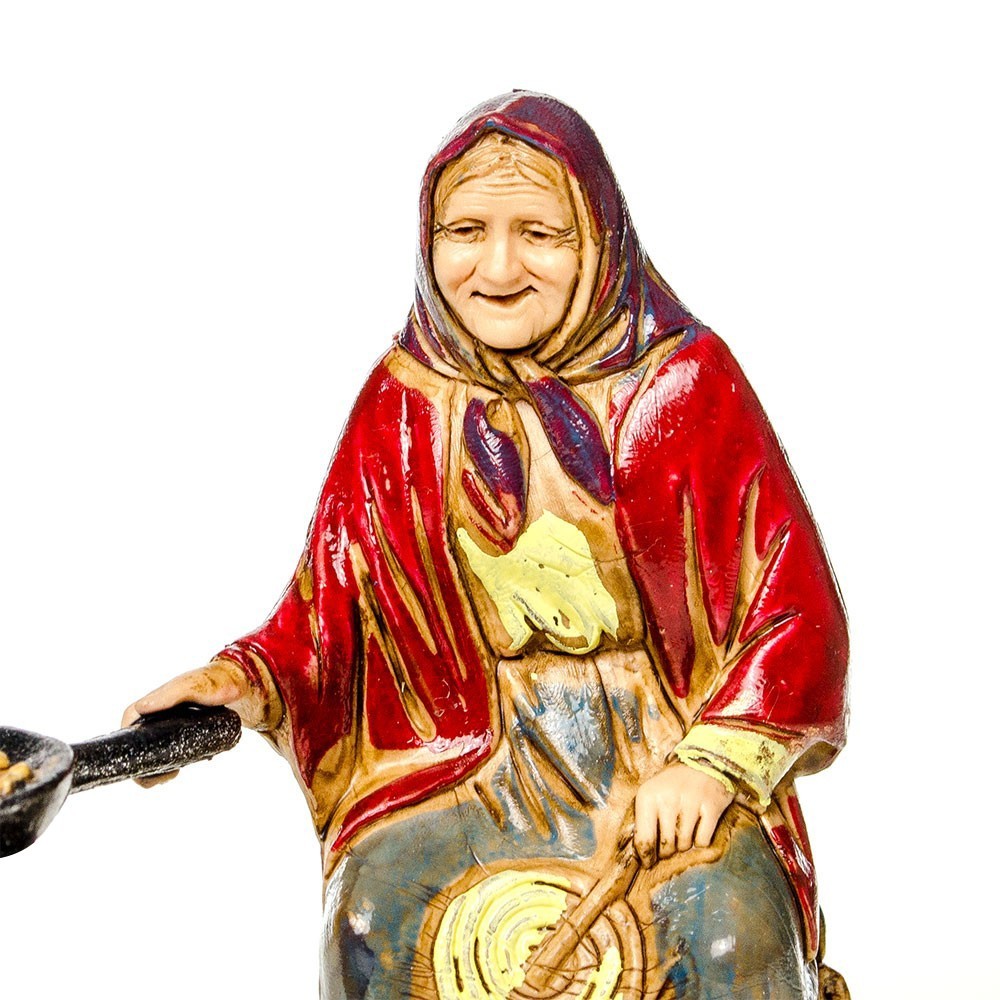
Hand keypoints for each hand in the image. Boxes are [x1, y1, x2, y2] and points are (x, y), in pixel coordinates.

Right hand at [121, 660, 251, 786]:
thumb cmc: (213, 682)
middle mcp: (155, 716)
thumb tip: (142, 708)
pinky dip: (171, 762)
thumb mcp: (192, 686)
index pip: (127, 728)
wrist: (238, 685)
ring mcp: (167, 726)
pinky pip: (169, 751)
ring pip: (153, 753)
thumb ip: (170, 694)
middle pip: (138, 746)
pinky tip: (181, 767)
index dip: (127, 750)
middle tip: (167, 774)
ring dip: (158, 768)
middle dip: (146, 766)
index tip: (143, 767)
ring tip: (174, 773)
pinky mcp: (180, 733)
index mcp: (150, 704)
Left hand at [632, 761, 734, 867]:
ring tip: (685, 828)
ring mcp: (690, 802)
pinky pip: (703, 841)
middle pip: (666, 846)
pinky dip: (702, 840)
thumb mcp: (652, 793)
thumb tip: (641, 855)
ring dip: (685, 843)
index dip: (646, 857)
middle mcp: (667, 799)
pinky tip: (700, 826)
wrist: (704, 760)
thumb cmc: (673, 784)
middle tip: (671, 841)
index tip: (649, 863)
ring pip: (685, 845)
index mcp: (647, 796)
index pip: (644, 839)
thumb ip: (644, 819)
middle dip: (668, 850)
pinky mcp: (711, 807)